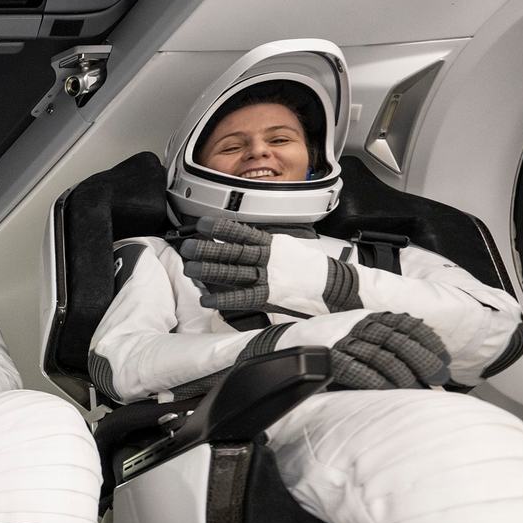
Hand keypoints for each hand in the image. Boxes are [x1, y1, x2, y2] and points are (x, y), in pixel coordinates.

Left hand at [180, 217, 332, 313]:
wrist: (335, 286)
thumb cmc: (310, 269)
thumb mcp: (288, 248)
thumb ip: (265, 246)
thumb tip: (243, 242)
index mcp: (272, 244)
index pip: (242, 233)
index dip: (220, 227)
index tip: (202, 224)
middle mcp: (268, 258)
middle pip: (232, 251)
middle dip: (207, 248)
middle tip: (187, 247)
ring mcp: (269, 277)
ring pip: (233, 271)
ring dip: (209, 269)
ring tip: (190, 268)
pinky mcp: (270, 296)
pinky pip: (242, 297)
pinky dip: (223, 297)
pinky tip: (207, 298)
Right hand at [326, 312, 450, 389]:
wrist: (291, 343)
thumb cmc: (334, 344)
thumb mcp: (361, 332)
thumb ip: (386, 339)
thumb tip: (424, 361)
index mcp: (371, 318)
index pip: (406, 325)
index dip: (429, 341)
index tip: (445, 358)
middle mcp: (359, 326)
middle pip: (398, 340)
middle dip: (423, 359)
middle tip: (439, 377)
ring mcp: (343, 341)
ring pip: (381, 356)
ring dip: (404, 374)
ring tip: (418, 389)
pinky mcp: (329, 359)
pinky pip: (356, 370)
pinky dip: (376, 381)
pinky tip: (390, 392)